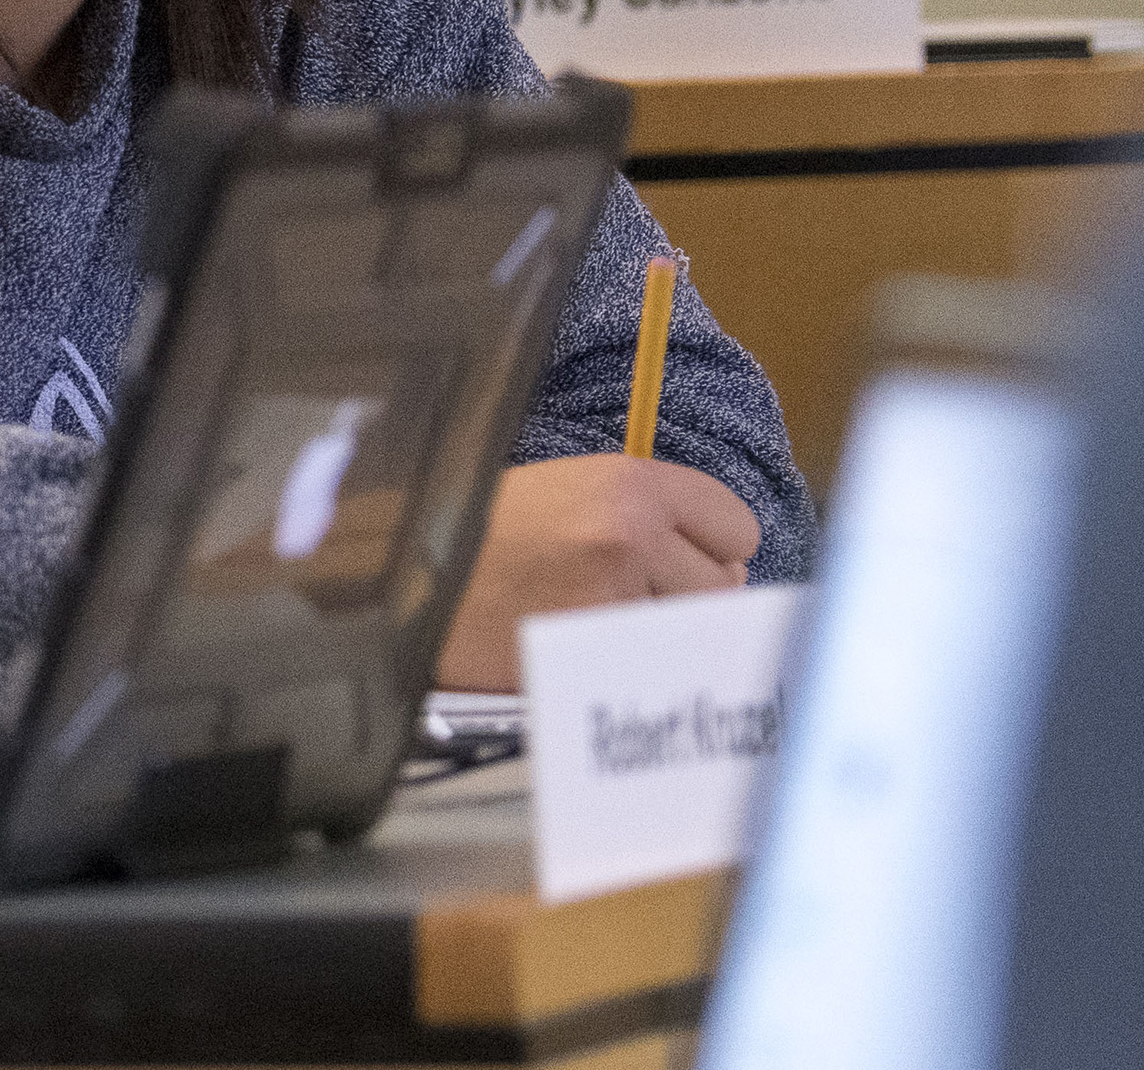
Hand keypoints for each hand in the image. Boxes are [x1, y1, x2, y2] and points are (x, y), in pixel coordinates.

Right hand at [434, 455, 759, 689]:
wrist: (407, 567)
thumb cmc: (484, 527)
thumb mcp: (570, 487)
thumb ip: (644, 511)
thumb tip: (723, 561)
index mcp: (629, 481)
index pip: (736, 525)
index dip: (710, 545)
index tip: (678, 556)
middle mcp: (632, 535)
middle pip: (725, 584)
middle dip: (689, 593)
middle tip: (632, 592)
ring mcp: (614, 597)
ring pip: (690, 629)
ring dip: (660, 628)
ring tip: (601, 615)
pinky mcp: (590, 650)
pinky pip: (647, 661)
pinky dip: (627, 660)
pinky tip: (582, 641)